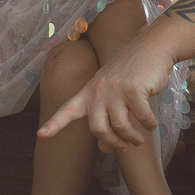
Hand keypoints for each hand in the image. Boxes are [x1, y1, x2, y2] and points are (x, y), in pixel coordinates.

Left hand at [40, 30, 174, 148]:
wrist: (152, 46)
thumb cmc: (133, 72)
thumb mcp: (115, 94)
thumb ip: (107, 119)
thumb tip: (104, 148)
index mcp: (89, 91)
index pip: (68, 109)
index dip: (54, 124)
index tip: (41, 134)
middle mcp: (98, 90)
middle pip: (98, 129)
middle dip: (113, 143)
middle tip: (125, 147)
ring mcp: (115, 89)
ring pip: (120, 126)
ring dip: (132, 138)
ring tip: (138, 140)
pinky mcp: (134, 90)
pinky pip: (141, 117)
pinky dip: (148, 125)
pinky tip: (151, 125)